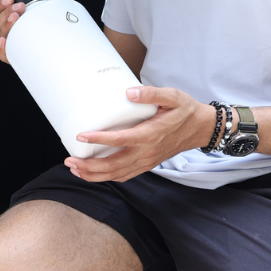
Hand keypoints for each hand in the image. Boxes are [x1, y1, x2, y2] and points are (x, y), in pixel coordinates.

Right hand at [0, 0, 58, 63]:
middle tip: (20, 6)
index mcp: (9, 17)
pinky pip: (5, 55)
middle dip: (7, 12)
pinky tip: (6, 41)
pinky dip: (2, 49)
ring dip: (7, 25)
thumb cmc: (49, 21)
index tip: (10, 0)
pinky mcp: (17, 55)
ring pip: (1, 35)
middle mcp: (8, 29)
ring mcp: (12, 42)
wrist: (60, 39)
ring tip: (18, 17)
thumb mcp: (51, 2)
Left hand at [65, 85, 216, 183]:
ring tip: (75, 169)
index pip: (120, 140)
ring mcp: (146, 161)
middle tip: (70, 161)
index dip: (99, 140)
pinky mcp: (147, 164)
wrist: (200, 129)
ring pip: (117, 174)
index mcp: (150, 134)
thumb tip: (128, 92)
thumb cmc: (185, 111)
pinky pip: (124, 175)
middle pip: (113, 165)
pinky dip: (107, 177)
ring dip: (94, 175)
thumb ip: (151, 94)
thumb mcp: (172, 96)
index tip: (82, 136)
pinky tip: (94, 174)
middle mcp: (147, 152)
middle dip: (89, 167)